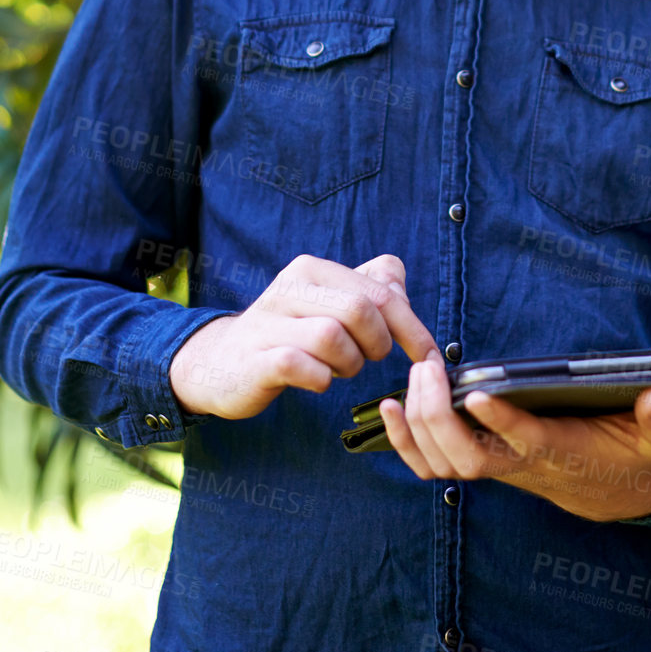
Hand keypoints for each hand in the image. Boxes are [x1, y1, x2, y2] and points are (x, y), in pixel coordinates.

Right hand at [169, 253, 439, 419]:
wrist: (221, 363)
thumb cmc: (289, 334)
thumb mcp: (328, 303)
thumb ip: (369, 287)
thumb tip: (398, 284)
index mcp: (314, 270)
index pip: (380, 291)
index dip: (413, 326)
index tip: (428, 355)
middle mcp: (290, 287)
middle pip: (361, 310)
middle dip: (378, 343)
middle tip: (369, 359)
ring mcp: (269, 322)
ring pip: (333, 337)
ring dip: (349, 364)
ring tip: (338, 369)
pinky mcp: (256, 359)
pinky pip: (304, 368)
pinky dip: (321, 381)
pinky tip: (316, 381)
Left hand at [379, 357, 650, 521]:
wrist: (611, 492)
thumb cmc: (630, 455)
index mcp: (561, 451)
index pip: (525, 441)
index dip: (500, 421)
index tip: (477, 392)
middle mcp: (520, 465)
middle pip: (466, 457)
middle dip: (437, 415)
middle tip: (429, 367)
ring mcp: (495, 468)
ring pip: (442, 463)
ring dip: (417, 423)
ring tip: (414, 375)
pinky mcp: (479, 464)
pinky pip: (430, 466)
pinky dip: (403, 442)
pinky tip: (388, 407)